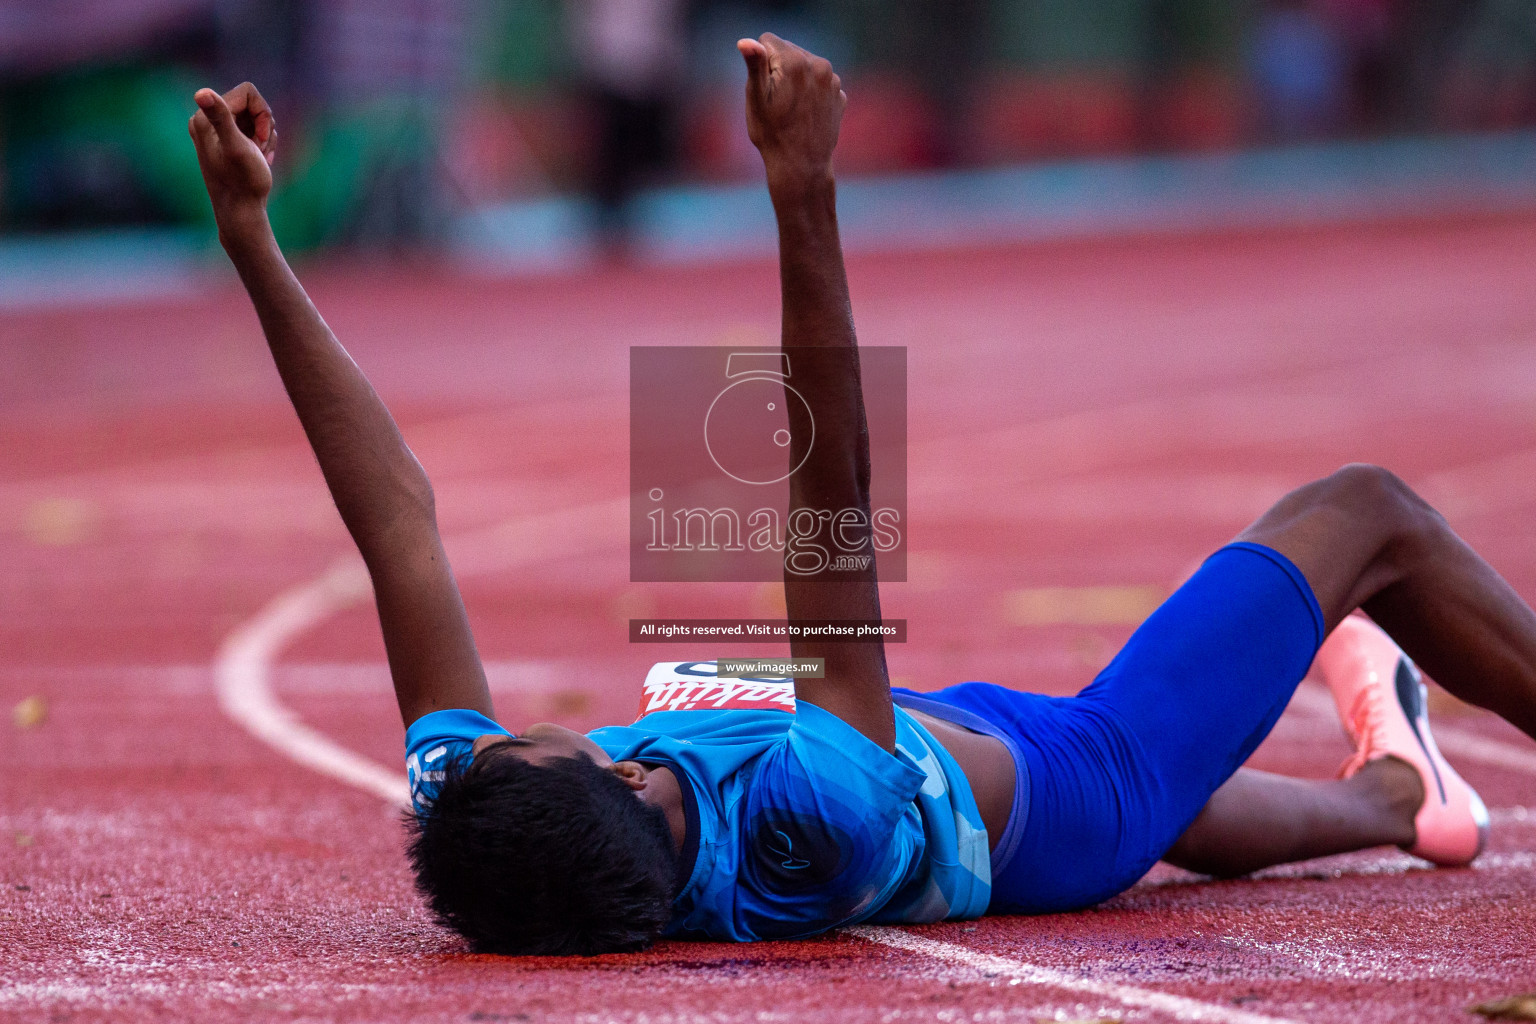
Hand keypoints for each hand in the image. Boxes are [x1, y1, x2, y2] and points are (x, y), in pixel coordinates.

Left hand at [188, 82, 277, 239]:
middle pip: (251, 103)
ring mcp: (216, 130)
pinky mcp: (225, 139)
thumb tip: (200, 93)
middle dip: (264, 125)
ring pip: (255, 116)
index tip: (261, 138)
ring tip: (260, 156)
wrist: (241, 211)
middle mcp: (206, 119)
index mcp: (205, 117)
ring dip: (265, 135)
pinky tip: (260, 158)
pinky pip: (252, 128)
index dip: (262, 113)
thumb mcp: (236, 148)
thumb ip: (221, 118)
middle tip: (260, 149)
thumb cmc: (243, 182)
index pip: (248, 93)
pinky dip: (262, 142)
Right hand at [737, 33, 845, 191]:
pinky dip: (811, 92)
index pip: (768, 40)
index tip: (765, 88)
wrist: (801, 167)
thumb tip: (746, 41)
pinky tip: (805, 114)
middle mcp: (819, 65)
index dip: (761, 64)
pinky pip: (820, 82)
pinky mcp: (839, 95)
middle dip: (779, 69)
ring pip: (805, 65)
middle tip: (776, 100)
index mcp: (795, 62)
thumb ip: (754, 65)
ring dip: (796, 79)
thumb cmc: (772, 134)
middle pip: (788, 50)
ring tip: (790, 108)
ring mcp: (833, 81)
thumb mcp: (756, 99)